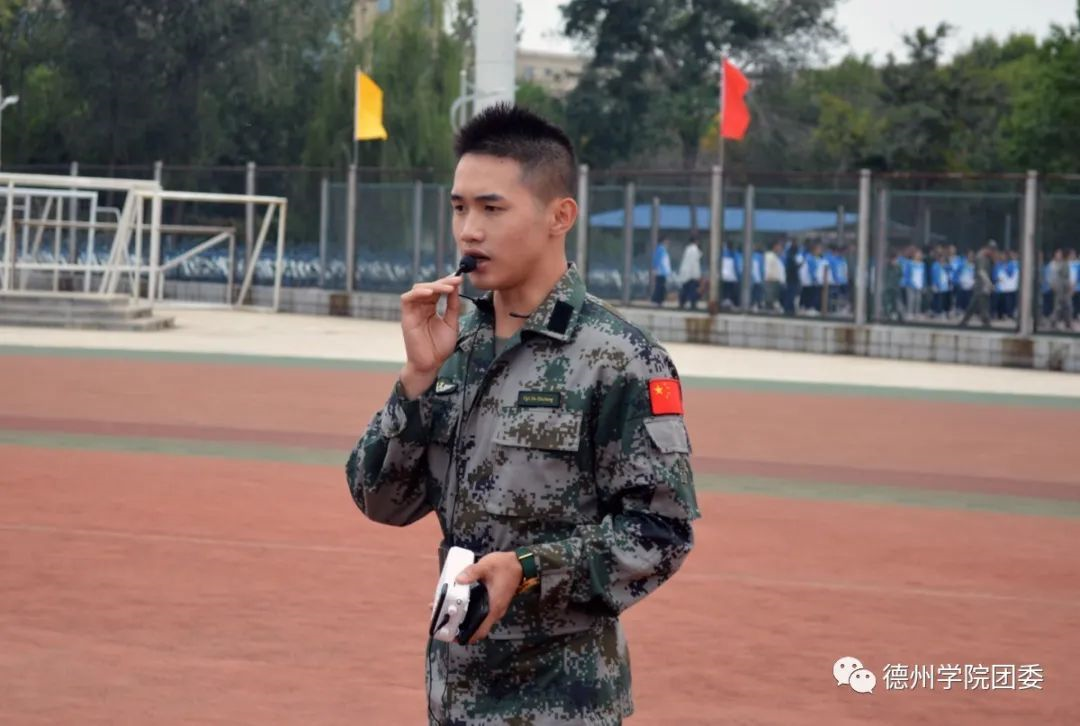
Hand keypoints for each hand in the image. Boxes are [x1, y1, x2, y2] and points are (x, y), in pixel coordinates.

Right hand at [399, 275, 462, 397]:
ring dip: (433, 286)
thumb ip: (453, 306)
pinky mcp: (406, 317)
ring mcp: (413, 311)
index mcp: (430, 308)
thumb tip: (455, 288)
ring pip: (418, 289)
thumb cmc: (440, 347)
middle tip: (456, 281)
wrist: (431, 364)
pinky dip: (418, 293)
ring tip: (447, 288)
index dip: (447, 283)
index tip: (460, 279)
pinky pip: (407, 299)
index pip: (437, 289)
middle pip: (428, 286)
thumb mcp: (451, 323)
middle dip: (442, 282)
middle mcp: (420, 307)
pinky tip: (430, 293)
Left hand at [455, 551, 523, 643]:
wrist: (519, 564)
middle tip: (444, 621)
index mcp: (493, 607)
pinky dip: (469, 612)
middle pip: (476, 628)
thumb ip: (472, 572)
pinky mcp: (493, 603)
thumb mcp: (486, 566)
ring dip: (464, 619)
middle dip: (460, 628)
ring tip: (448, 611)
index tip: (451, 635)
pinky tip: (460, 603)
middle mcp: (494, 612)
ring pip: (478, 621)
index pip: (480, 631)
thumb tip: (458, 580)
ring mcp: (494, 608)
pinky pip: (480, 613)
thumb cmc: (505, 566)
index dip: (466, 637)